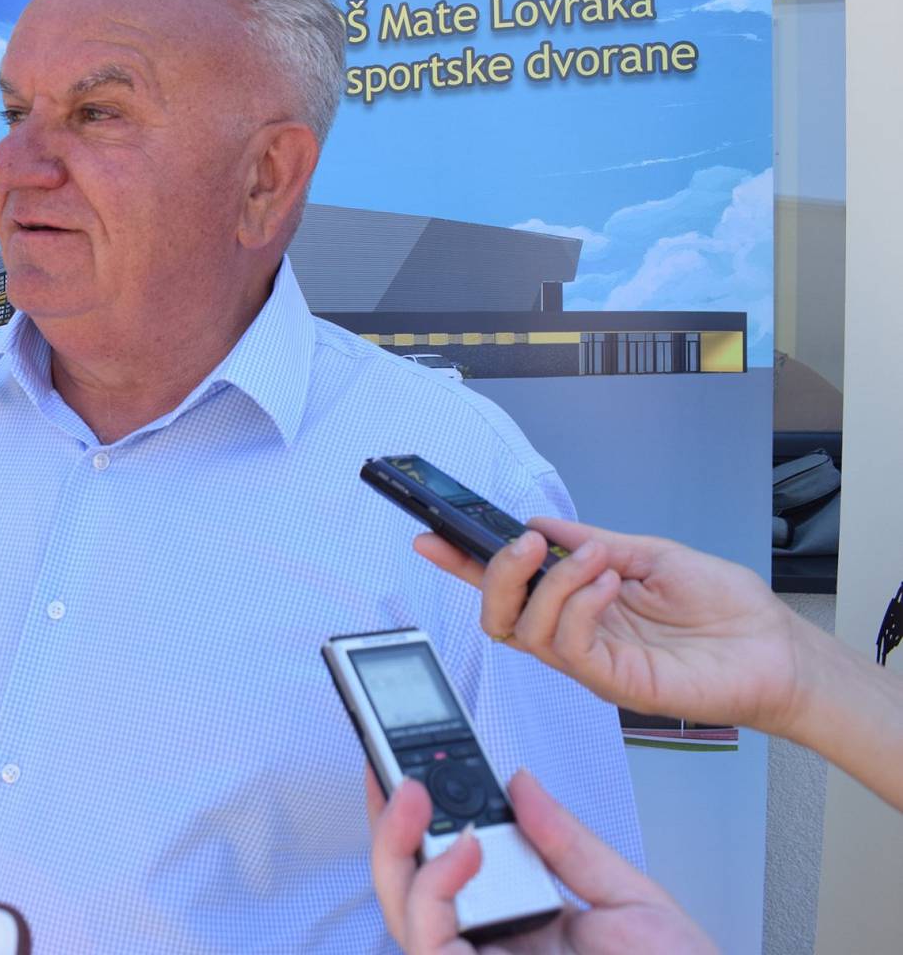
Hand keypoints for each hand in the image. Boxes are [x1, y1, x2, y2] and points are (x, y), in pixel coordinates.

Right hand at [366, 767, 714, 953]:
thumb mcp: (632, 901)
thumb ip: (570, 842)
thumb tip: (520, 784)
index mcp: (524, 926)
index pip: (450, 871)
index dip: (419, 821)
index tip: (413, 767)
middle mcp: (492, 950)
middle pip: (409, 890)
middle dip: (390, 826)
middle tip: (398, 774)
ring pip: (402, 914)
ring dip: (397, 848)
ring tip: (416, 798)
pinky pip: (427, 943)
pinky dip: (432, 891)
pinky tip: (463, 850)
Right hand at [414, 518, 803, 733]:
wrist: (775, 649)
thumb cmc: (725, 611)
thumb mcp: (650, 554)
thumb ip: (591, 542)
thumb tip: (538, 524)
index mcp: (578, 602)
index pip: (508, 585)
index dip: (463, 564)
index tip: (430, 538)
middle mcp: (576, 633)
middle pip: (498, 614)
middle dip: (492, 574)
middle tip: (523, 545)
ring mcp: (592, 660)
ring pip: (525, 629)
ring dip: (551, 584)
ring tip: (595, 561)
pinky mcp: (614, 681)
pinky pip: (569, 645)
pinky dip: (579, 605)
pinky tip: (609, 584)